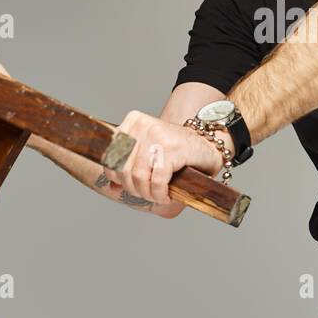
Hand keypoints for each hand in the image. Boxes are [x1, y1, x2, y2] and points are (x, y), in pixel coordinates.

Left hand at [100, 109, 227, 218]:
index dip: (117, 177)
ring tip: (157, 196)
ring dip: (147, 193)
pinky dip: (160, 193)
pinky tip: (166, 195)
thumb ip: (128, 164)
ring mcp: (157, 136)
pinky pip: (157, 181)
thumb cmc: (176, 151)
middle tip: (147, 194)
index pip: (110, 156)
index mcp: (133, 121)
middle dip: (134, 188)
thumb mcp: (148, 151)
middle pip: (123, 168)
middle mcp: (142, 125)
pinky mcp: (171, 149)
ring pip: (138, 176)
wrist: (207, 145)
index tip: (130, 185)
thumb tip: (111, 187)